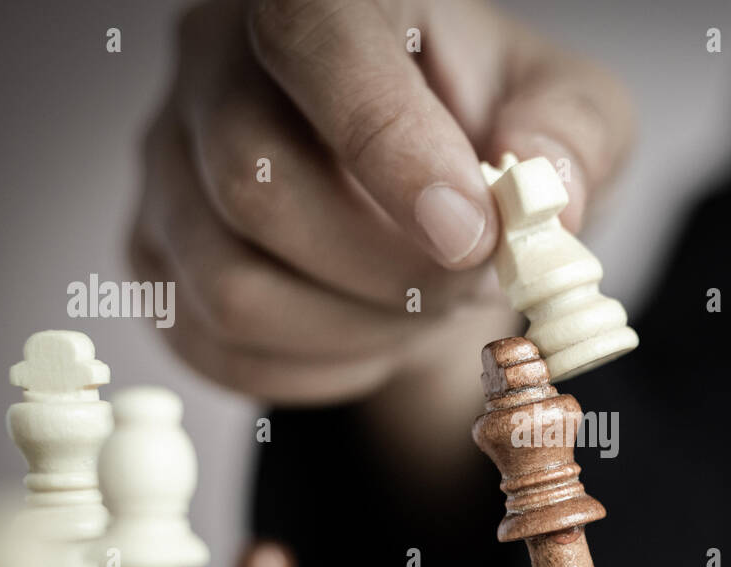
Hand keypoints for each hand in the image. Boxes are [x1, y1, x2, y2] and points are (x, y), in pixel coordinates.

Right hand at [130, 0, 633, 405]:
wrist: (430, 207)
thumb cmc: (490, 143)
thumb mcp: (570, 117)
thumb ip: (572, 138)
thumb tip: (545, 193)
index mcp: (325, 0)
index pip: (313, 41)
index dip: (388, 145)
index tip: (470, 234)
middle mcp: (217, 66)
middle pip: (256, 184)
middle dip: (387, 270)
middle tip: (466, 282)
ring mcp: (170, 167)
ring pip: (231, 286)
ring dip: (356, 329)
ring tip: (422, 307)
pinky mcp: (158, 259)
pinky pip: (221, 349)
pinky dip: (320, 367)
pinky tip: (371, 330)